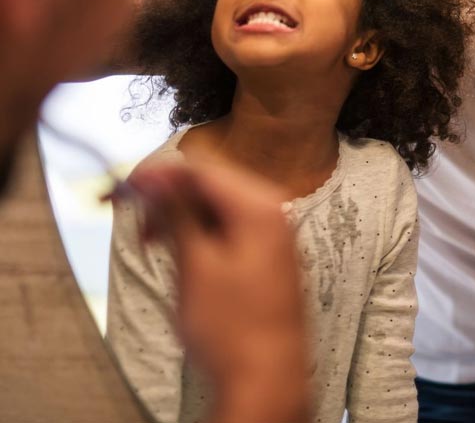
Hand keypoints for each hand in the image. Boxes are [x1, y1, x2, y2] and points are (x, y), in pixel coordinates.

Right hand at [127, 159, 310, 422]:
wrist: (268, 378)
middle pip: (212, 184)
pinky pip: (231, 227)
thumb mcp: (195, 265)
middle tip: (134, 218)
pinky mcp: (269, 255)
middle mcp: (274, 212)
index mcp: (260, 207)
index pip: (202, 170)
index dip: (159, 175)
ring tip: (151, 241)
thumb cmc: (233, 329)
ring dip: (182, 216)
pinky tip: (180, 251)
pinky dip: (202, 233)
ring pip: (219, 206)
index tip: (125, 187)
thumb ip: (176, 214)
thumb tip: (155, 180)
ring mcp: (275, 234)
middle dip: (169, 197)